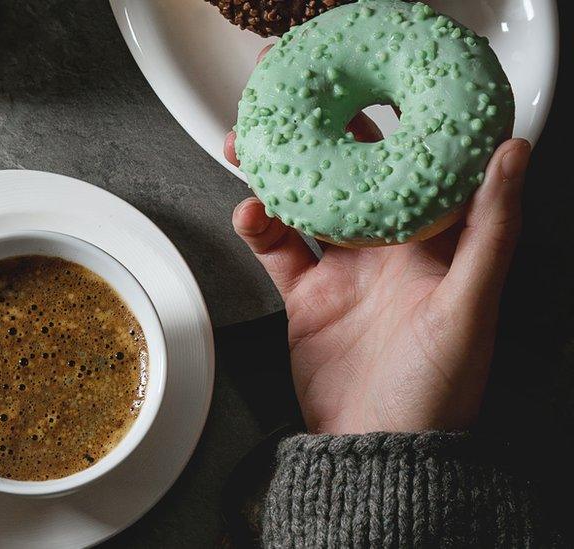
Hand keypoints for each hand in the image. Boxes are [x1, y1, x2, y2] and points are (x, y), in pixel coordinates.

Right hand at [226, 49, 530, 433]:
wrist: (375, 448)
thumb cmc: (437, 390)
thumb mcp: (472, 308)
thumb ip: (490, 230)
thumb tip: (513, 154)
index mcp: (435, 245)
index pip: (415, 167)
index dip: (396, 123)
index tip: (373, 85)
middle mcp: (390, 252)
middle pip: (352, 177)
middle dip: (323, 136)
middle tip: (293, 103)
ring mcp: (346, 273)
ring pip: (307, 205)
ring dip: (279, 175)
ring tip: (249, 150)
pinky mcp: (307, 296)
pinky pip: (278, 250)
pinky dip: (259, 228)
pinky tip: (250, 215)